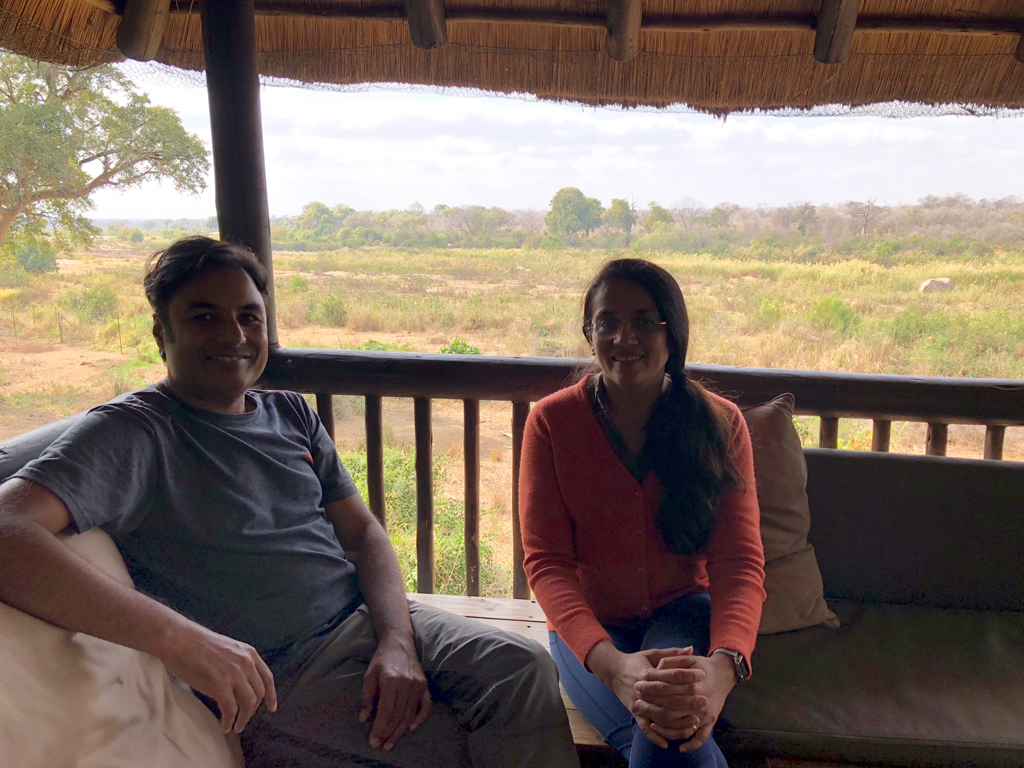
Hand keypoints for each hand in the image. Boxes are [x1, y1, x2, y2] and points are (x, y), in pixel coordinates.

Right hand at [161, 621, 276, 733]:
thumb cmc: (196, 645)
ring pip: (248, 703)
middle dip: (253, 711)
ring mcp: (234, 673)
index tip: (272, 708)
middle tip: (244, 721)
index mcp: (249, 653)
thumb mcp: (227, 650)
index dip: (272, 695)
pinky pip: (230, 709)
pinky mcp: (220, 683)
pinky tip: (224, 726)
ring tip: (236, 727)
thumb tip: (239, 686)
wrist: (178, 639)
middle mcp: (246, 663)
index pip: (267, 678)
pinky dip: (229, 721)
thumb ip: (237, 665)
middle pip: (259, 693)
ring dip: (243, 719)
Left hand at [359, 634, 430, 751]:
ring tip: (391, 742)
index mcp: (391, 680)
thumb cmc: (382, 659)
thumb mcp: (369, 675)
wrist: (399, 643)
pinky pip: (426, 706)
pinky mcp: (425, 685)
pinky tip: (411, 728)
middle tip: (381, 746)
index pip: (387, 711)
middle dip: (389, 733)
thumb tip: (364, 719)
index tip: (373, 740)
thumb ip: (366, 697)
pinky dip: (420, 718)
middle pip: (399, 715)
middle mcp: (407, 684)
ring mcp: (418, 685)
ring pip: (410, 714)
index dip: (380, 728)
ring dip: (401, 731)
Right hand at [585, 641, 704, 748]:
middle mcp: (642, 689)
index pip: (670, 675)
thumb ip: (672, 653)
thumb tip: (691, 648)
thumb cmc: (636, 661)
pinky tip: (667, 743)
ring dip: (678, 720)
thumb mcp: (652, 654)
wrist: (612, 670)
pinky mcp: (634, 712)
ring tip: (695, 721)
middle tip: (705, 700)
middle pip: (668, 697)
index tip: (702, 675)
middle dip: (687, 700)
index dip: (687, 675)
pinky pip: (644, 727)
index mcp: (648, 672)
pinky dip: (654, 736)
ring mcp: (638, 702)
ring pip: (659, 715)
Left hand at [634, 653, 734, 751]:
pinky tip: (680, 747)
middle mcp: (699, 702)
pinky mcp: (710, 722)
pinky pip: (701, 737)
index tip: (638, 686)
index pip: (665, 689)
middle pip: (670, 710)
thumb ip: (672, 661)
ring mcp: (705, 714)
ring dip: (664, 727)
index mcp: (692, 685)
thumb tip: (657, 668)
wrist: (724, 674)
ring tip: (651, 722)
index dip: (650, 688)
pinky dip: (691, 744)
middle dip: (651, 707)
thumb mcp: (687, 659)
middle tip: (638, 703)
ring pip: (681, 726)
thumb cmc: (702, 666)